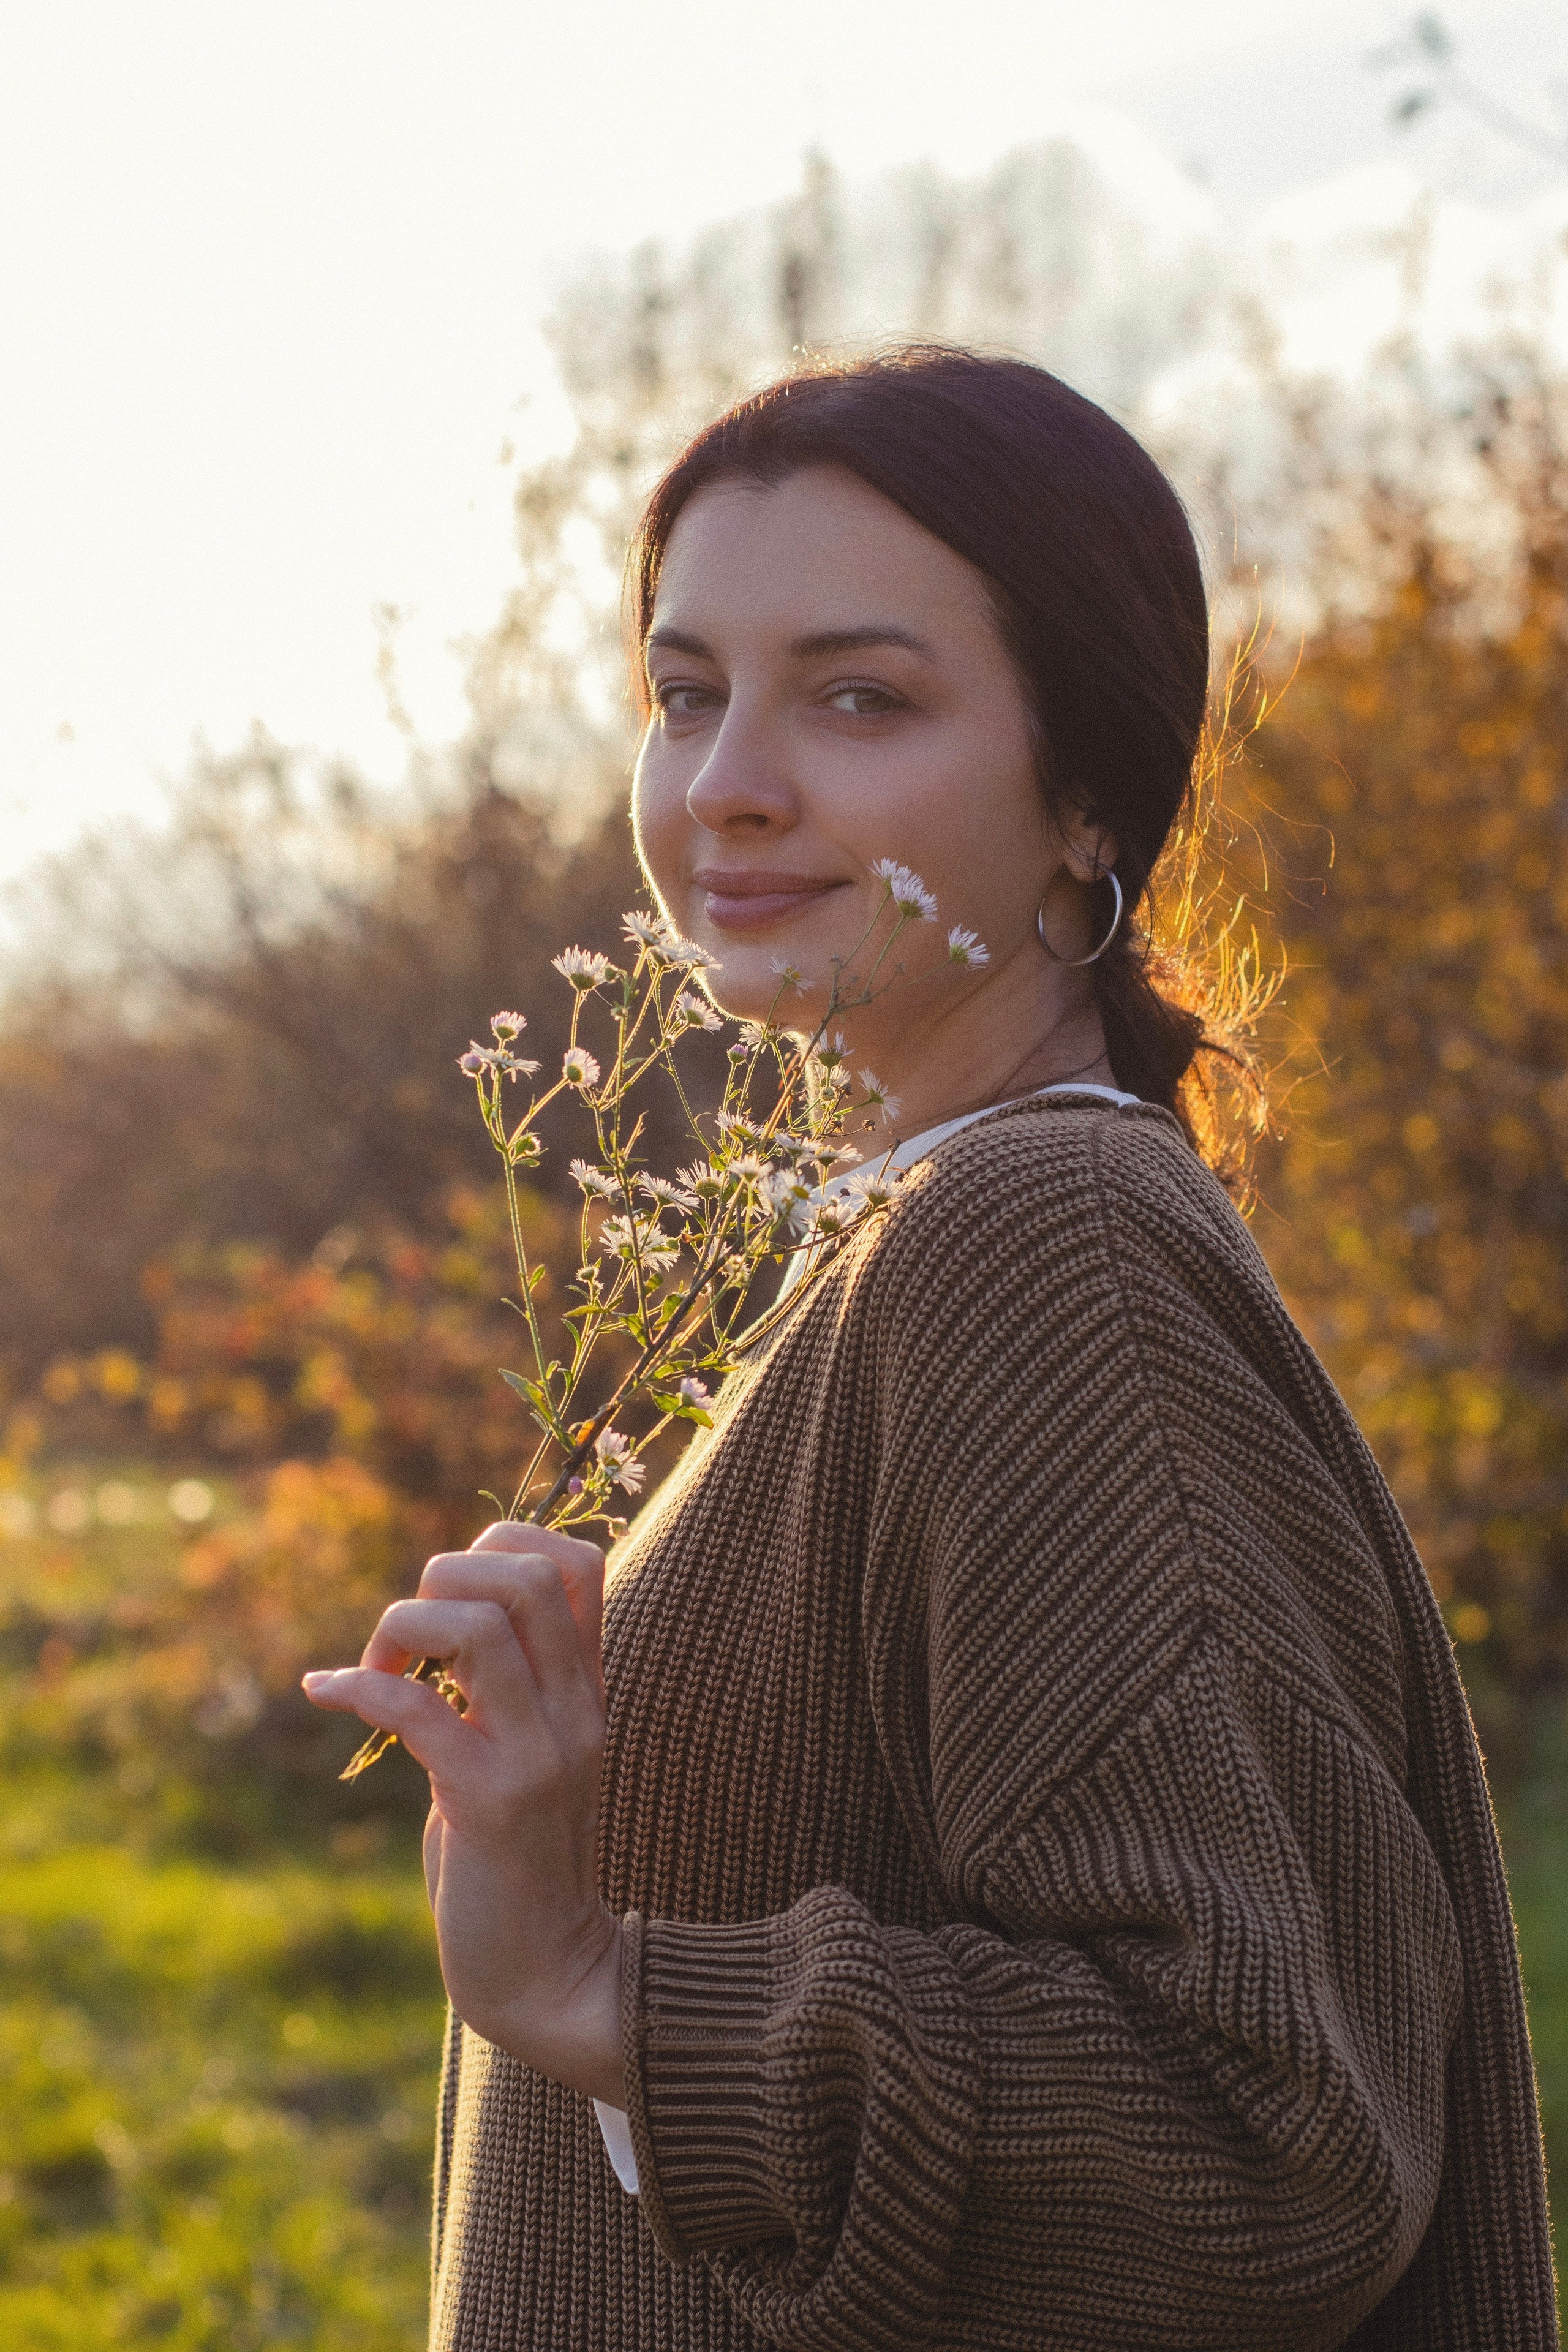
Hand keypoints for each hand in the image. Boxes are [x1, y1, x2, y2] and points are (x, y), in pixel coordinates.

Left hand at [302, 1523, 623, 2106]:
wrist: (544, 1973)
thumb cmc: (516, 1861)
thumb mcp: (526, 1755)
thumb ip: (503, 1690)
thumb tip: (437, 1618)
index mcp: (586, 1693)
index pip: (578, 1564)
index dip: (505, 1544)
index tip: (450, 1590)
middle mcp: (574, 1712)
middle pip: (524, 1578)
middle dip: (444, 1577)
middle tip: (407, 1636)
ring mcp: (539, 1755)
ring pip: (475, 1629)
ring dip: (400, 1629)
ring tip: (372, 1670)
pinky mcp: (491, 1803)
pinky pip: (418, 1709)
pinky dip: (356, 1685)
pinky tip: (323, 1690)